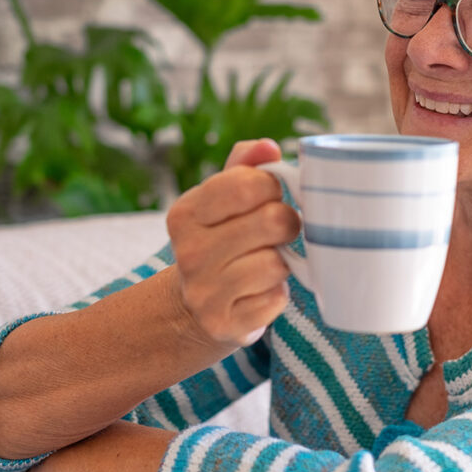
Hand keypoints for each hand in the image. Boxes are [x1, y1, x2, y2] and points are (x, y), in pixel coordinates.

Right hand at [166, 138, 299, 347]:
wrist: (192, 309)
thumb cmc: (220, 241)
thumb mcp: (221, 200)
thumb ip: (245, 166)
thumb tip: (268, 146)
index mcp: (185, 213)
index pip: (249, 183)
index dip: (272, 186)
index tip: (270, 196)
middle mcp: (189, 252)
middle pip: (272, 221)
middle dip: (286, 223)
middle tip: (277, 231)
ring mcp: (204, 292)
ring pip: (277, 262)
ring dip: (282, 262)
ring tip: (265, 262)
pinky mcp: (225, 325)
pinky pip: (276, 299)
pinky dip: (276, 295)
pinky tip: (259, 292)